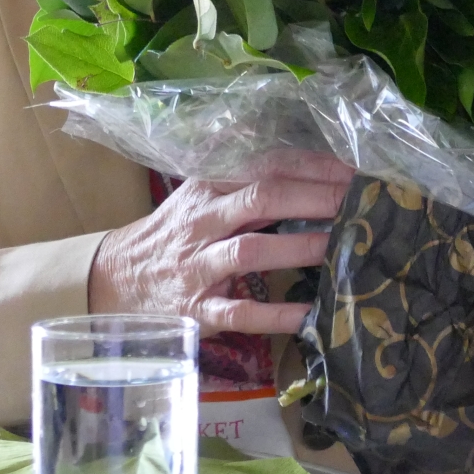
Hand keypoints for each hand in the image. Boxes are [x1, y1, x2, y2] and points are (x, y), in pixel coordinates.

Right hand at [92, 151, 352, 335]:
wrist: (115, 278)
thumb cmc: (175, 232)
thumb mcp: (202, 193)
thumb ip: (246, 175)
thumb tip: (312, 159)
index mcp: (208, 186)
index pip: (266, 165)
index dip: (312, 166)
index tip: (353, 169)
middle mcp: (203, 221)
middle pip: (262, 198)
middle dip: (314, 198)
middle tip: (358, 202)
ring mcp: (198, 266)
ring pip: (250, 251)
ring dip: (299, 247)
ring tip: (342, 246)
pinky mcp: (196, 310)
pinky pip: (239, 312)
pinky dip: (276, 315)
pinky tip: (310, 315)